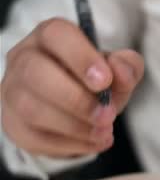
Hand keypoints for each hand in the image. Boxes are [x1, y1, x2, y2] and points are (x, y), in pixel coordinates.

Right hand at [0, 17, 143, 157]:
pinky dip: (71, 144)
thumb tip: (122, 71)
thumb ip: (126, 67)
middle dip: (76, 99)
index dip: (81, 57)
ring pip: (32, 108)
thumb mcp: (118, 72)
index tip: (105, 81)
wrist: (79, 112)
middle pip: (35, 72)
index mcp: (50, 37)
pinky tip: (95, 142)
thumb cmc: (96, 84)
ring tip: (105, 132)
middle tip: (108, 115)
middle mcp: (24, 58)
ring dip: (75, 125)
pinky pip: (36, 137)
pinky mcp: (14, 123)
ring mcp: (13, 91)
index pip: (56, 34)